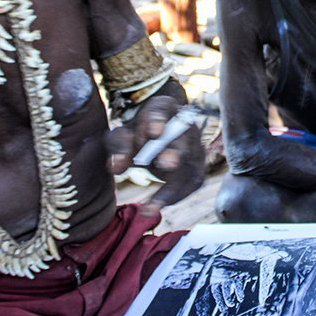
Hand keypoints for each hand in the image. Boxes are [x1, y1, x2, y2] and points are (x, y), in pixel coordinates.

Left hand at [106, 95, 205, 213]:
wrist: (155, 138)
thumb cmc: (135, 136)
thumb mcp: (121, 137)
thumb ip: (118, 148)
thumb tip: (116, 168)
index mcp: (163, 107)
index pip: (161, 109)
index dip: (158, 119)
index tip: (153, 132)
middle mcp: (185, 124)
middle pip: (183, 139)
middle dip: (175, 152)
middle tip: (166, 164)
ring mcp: (196, 145)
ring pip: (189, 166)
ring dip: (171, 188)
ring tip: (149, 208)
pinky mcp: (199, 165)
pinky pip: (192, 183)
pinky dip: (175, 197)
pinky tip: (156, 207)